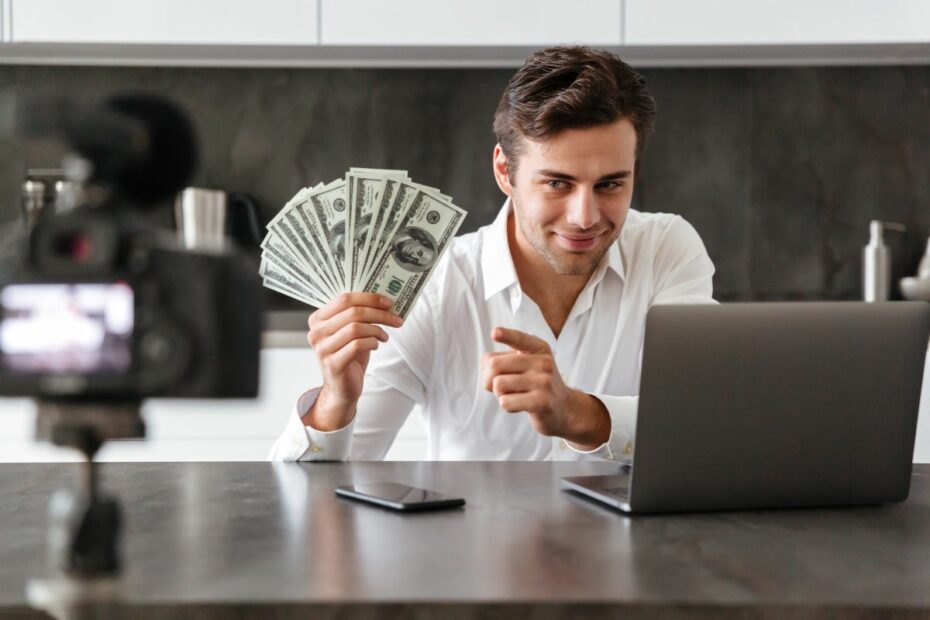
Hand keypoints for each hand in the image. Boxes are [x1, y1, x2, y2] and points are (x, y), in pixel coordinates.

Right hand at [304, 293, 402, 429]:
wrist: (341, 388)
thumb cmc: (348, 355)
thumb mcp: (350, 331)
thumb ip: (358, 315)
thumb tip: (383, 299)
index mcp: (318, 319)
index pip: (344, 299)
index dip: (370, 298)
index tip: (389, 302)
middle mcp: (316, 332)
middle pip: (353, 312)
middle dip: (379, 313)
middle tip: (396, 319)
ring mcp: (322, 349)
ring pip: (356, 328)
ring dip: (377, 330)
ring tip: (385, 336)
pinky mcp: (333, 363)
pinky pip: (358, 345)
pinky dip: (372, 342)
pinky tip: (376, 345)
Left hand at [482, 327, 609, 448]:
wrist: (565, 408)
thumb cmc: (538, 384)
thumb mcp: (528, 364)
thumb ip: (507, 360)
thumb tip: (487, 369)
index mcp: (539, 348)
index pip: (519, 339)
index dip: (506, 335)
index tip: (494, 333)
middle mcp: (543, 362)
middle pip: (495, 365)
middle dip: (488, 379)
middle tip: (499, 386)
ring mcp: (544, 382)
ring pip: (498, 384)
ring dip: (499, 394)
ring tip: (513, 395)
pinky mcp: (541, 402)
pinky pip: (506, 402)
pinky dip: (507, 406)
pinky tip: (520, 405)